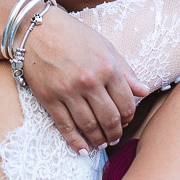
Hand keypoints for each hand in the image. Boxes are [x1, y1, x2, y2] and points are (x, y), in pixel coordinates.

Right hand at [20, 11, 145, 152]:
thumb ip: (126, 71)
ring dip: (98, 140)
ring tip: (102, 143)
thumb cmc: (73, 35)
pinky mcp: (49, 98)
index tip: (126, 122)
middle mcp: (89, 81)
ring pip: (89, 126)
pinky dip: (75, 142)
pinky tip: (82, 149)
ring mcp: (68, 91)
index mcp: (107, 67)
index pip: (126, 102)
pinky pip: (66, 126)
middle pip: (109, 118)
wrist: (35, 29)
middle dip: (115, 132)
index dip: (129, 117)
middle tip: (115, 137)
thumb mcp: (105, 46)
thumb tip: (145, 91)